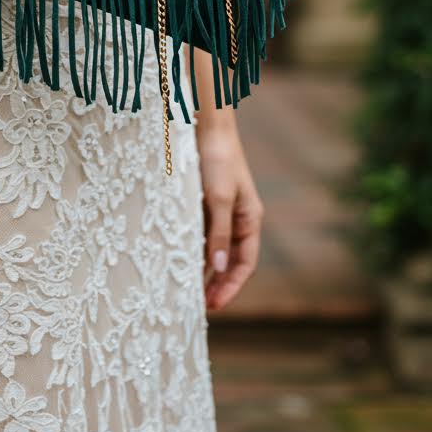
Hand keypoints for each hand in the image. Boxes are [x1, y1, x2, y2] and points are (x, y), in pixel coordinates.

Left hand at [196, 122, 263, 311]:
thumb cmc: (216, 159)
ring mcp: (220, 210)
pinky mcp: (204, 202)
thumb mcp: (219, 198)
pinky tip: (181, 261)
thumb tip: (219, 268)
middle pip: (231, 260)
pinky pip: (200, 233)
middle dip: (218, 284)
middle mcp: (238, 217)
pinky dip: (194, 249)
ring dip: (204, 270)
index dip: (231, 286)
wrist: (205, 125)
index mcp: (250, 218)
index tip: (214, 305)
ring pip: (214, 248)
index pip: (246, 262)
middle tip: (199, 306)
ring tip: (188, 291)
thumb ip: (219, 234)